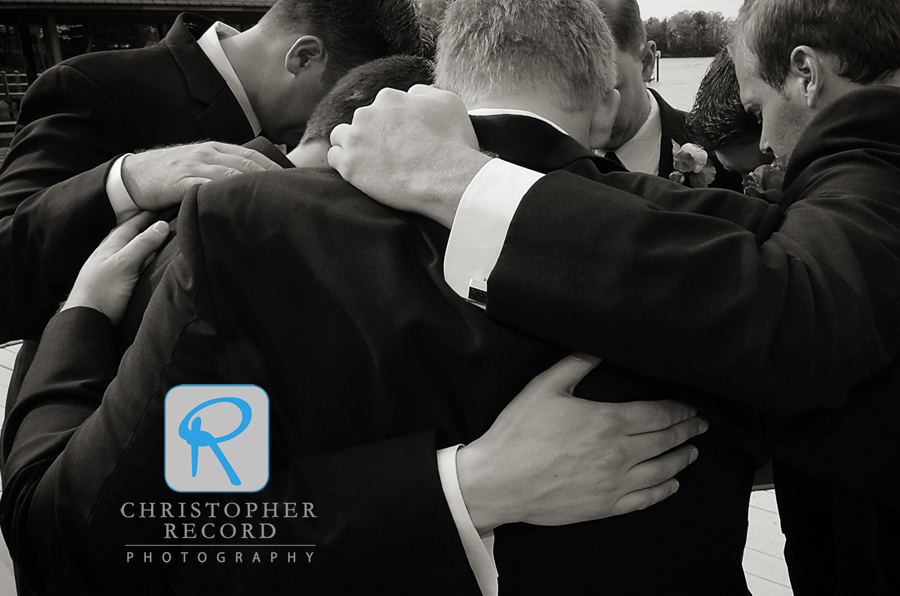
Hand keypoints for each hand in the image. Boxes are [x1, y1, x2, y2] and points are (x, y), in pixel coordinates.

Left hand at [62, 212, 169, 325]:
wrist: (85, 321)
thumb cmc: (103, 291)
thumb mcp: (125, 264)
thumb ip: (143, 244)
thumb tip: (162, 224)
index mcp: (110, 245)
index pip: (131, 224)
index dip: (147, 215)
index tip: (163, 207)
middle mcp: (108, 254)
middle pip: (127, 234)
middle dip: (143, 226)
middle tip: (161, 219)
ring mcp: (108, 269)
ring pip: (126, 249)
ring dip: (140, 242)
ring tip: (155, 238)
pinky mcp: (112, 284)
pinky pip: (128, 264)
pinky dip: (138, 258)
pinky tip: (143, 264)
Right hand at [121, 142, 280, 210]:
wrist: (131, 176)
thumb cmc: (168, 174)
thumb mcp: (198, 164)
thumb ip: (221, 169)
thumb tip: (250, 184)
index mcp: (214, 149)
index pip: (253, 155)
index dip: (274, 167)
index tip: (293, 180)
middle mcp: (207, 154)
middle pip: (247, 164)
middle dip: (270, 178)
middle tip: (290, 194)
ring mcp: (193, 166)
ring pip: (231, 175)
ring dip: (253, 189)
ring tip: (273, 202)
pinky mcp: (180, 183)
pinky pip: (206, 188)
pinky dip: (224, 197)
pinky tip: (239, 207)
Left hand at [328, 85, 489, 227]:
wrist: (445, 178)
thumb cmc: (453, 142)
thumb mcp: (449, 102)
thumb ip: (424, 92)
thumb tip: (410, 94)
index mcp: (389, 97)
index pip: (382, 106)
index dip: (392, 122)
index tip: (402, 138)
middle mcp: (367, 113)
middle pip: (362, 120)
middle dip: (372, 133)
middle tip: (389, 153)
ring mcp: (355, 140)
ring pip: (341, 136)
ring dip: (352, 145)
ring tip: (368, 161)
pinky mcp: (349, 166)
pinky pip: (335, 158)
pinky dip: (344, 163)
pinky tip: (358, 171)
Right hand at [457, 353, 706, 533]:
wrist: (499, 481)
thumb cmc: (518, 433)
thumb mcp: (544, 387)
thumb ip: (576, 364)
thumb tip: (597, 347)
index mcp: (608, 421)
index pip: (658, 414)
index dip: (679, 410)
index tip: (690, 406)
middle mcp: (619, 454)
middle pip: (665, 440)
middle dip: (687, 430)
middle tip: (701, 425)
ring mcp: (614, 483)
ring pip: (662, 470)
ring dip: (681, 459)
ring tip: (692, 451)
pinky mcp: (605, 506)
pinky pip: (645, 499)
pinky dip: (664, 490)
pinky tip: (672, 484)